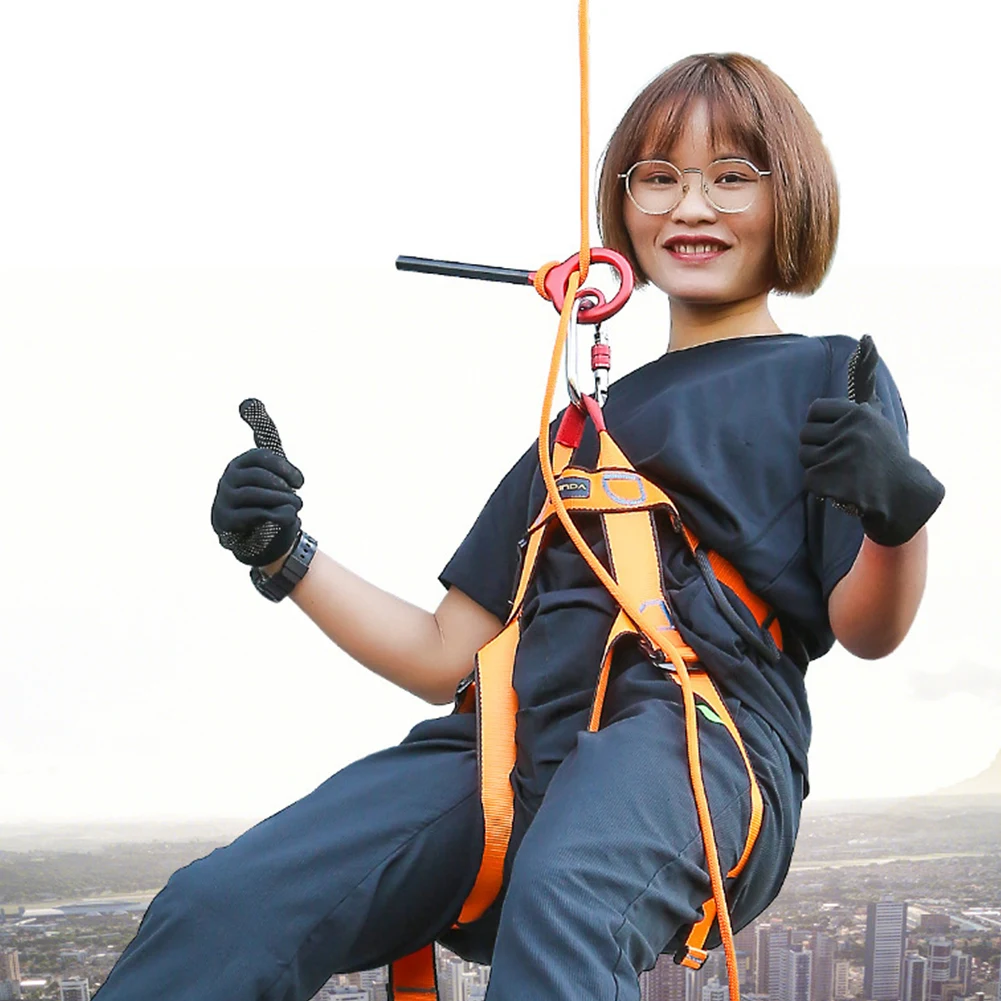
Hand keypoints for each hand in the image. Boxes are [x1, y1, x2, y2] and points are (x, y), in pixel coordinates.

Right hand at [211, 399, 304, 566]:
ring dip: (282, 502)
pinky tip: (285, 519)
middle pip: (260, 477)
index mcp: (241, 462)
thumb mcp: (271, 465)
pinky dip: (275, 516)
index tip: (300, 482)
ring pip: (256, 495)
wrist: (260, 535)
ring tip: (295, 508)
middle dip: (284, 488)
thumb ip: (265, 433)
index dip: (285, 469)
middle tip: (298, 499)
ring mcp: (224, 499)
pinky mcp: (226, 521)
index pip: (263, 457)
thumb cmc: (267, 495)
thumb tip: (249, 400)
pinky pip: (254, 514)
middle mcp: (229, 478)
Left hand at [798, 337, 943, 546]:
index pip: (814, 411)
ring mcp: (839, 457)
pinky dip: (819, 486)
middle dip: (817, 447)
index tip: (833, 435)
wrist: (902, 494)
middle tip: (838, 457)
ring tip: (841, 472)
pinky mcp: (829, 480)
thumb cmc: (885, 453)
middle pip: (805, 434)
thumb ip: (865, 383)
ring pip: (804, 456)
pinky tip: (839, 486)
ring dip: (817, 467)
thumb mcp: (877, 417)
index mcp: (858, 414)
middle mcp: (849, 433)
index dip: (820, 425)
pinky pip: (807, 479)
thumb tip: (866, 339)